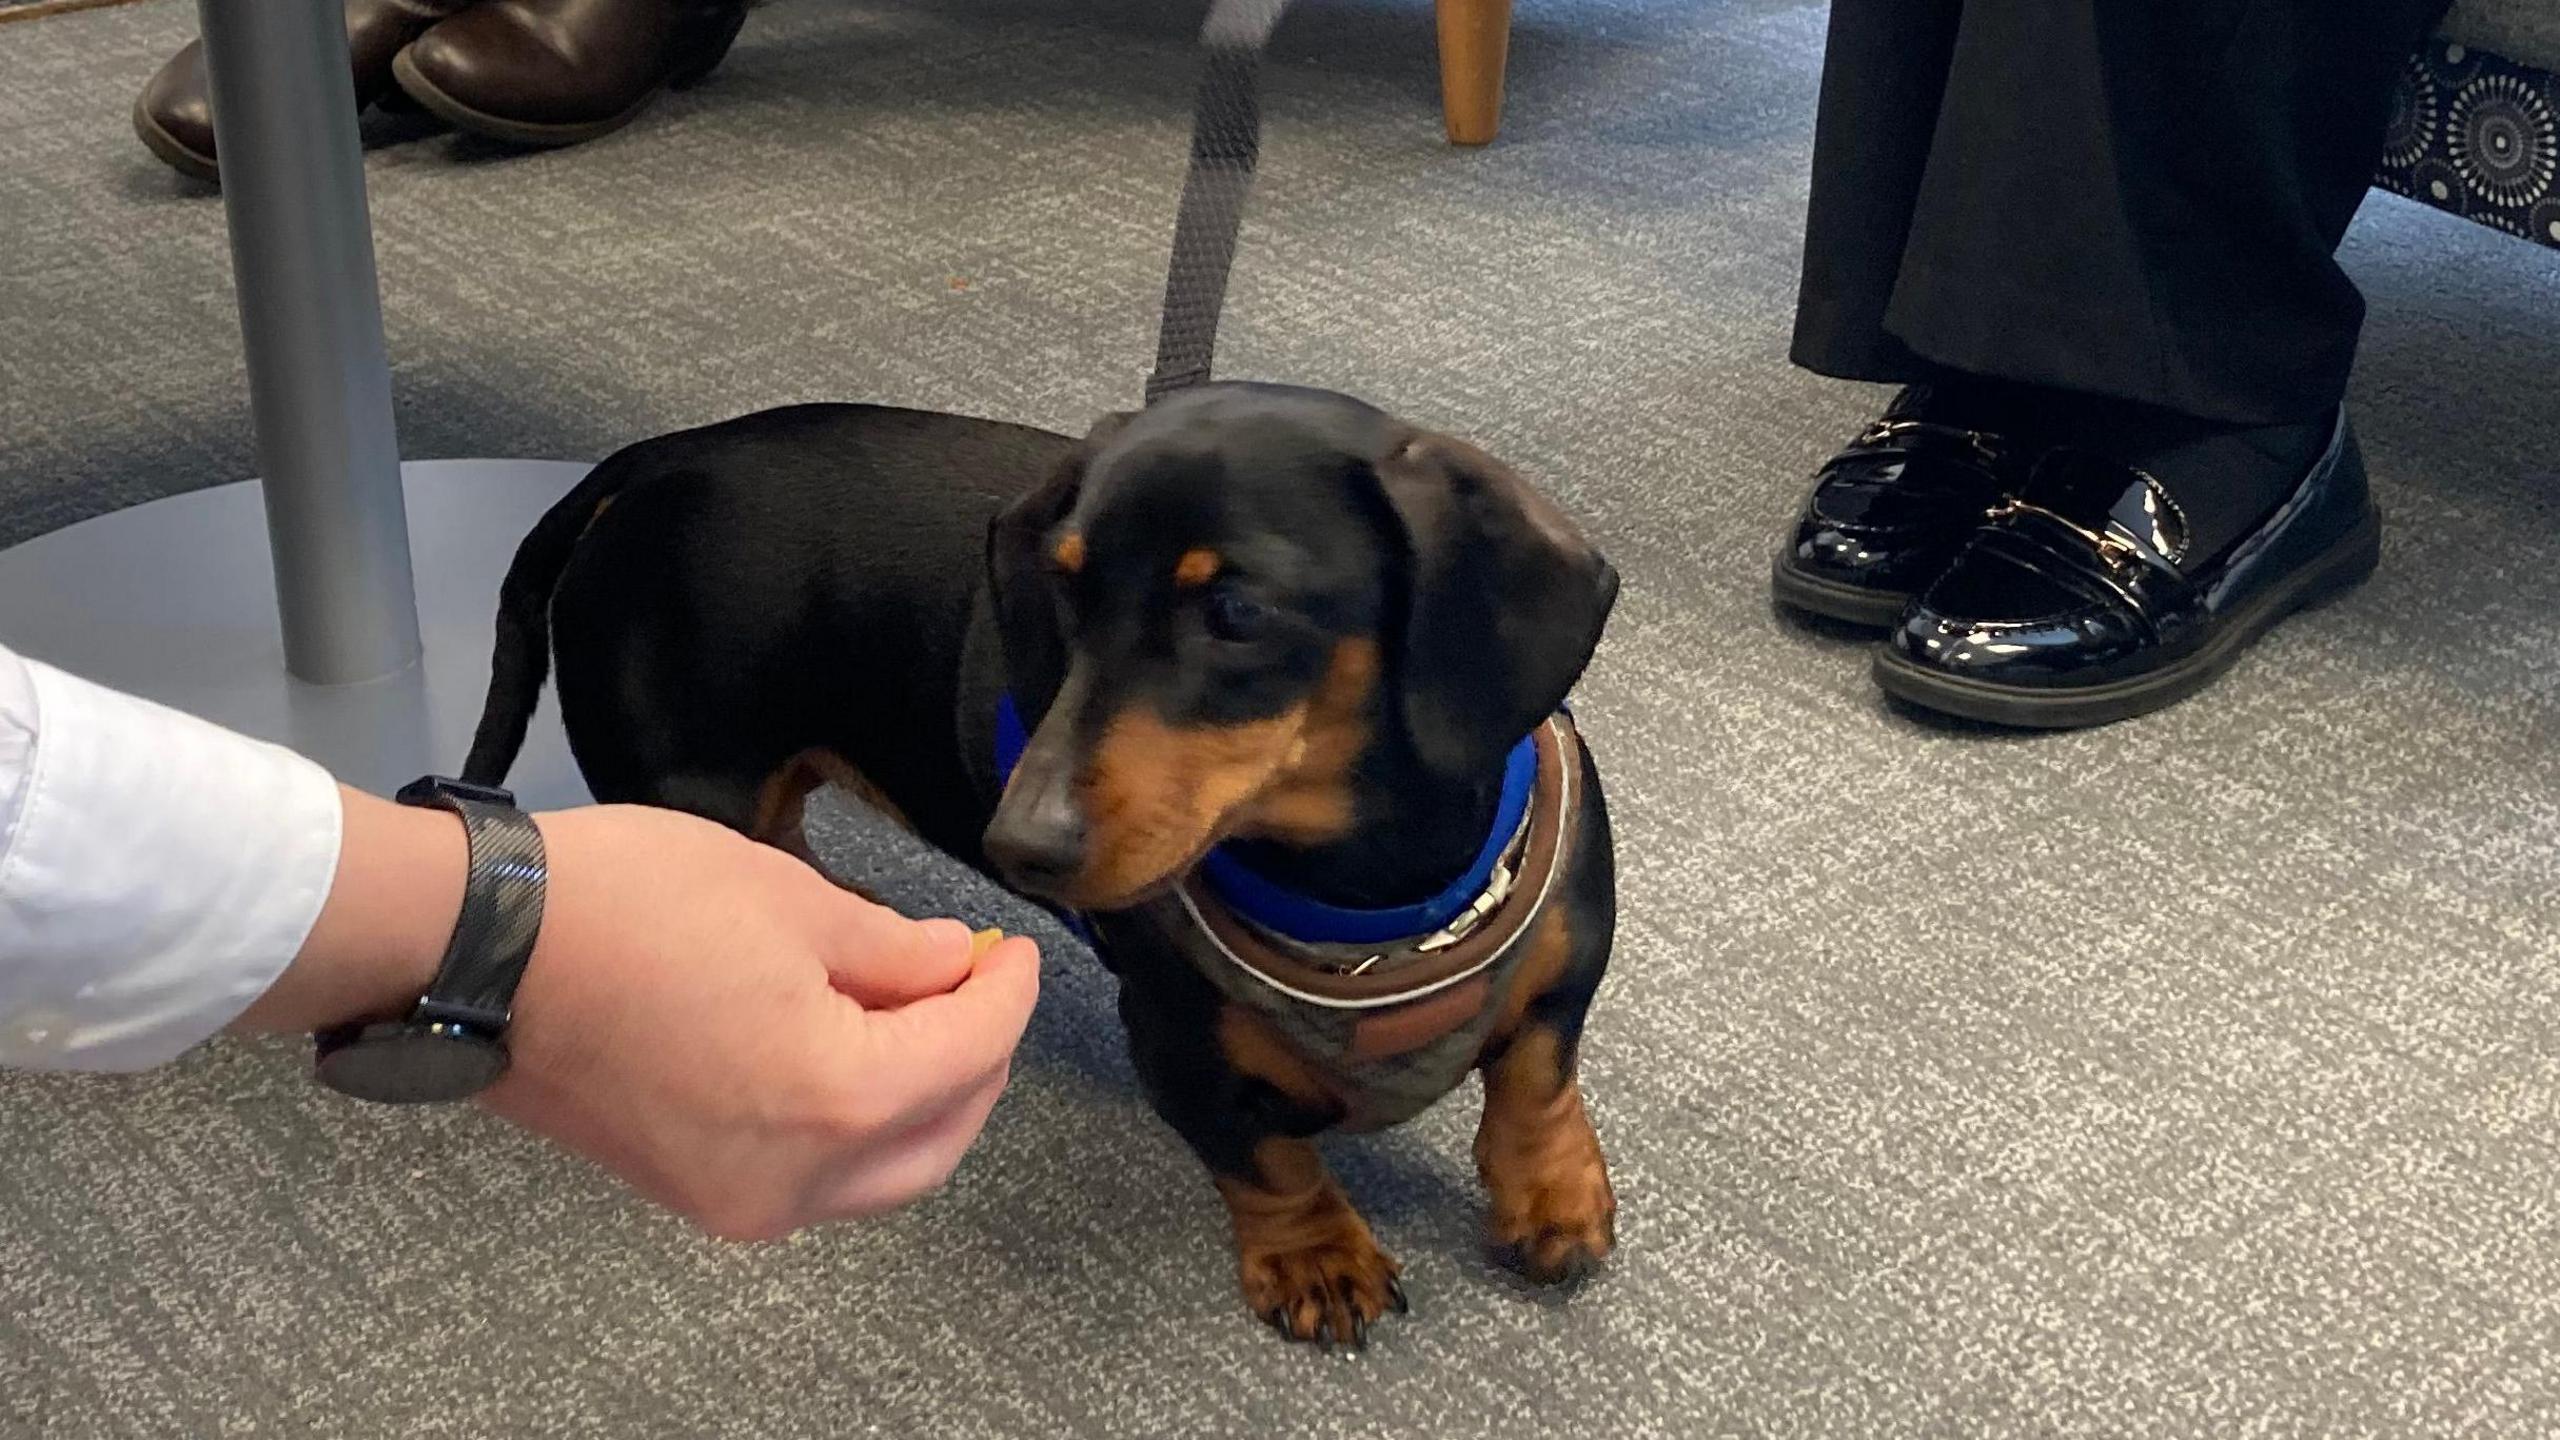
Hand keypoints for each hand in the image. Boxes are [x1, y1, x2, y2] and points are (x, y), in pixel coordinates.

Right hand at [241, 793, 1039, 1240]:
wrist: (475, 949)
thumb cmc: (625, 907)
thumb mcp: (789, 899)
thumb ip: (893, 951)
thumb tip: (952, 967)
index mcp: (832, 1099)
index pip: (969, 1053)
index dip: (1007, 994)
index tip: (1016, 950)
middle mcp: (792, 1178)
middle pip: (939, 1137)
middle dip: (977, 1061)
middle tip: (981, 985)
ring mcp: (735, 1199)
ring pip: (879, 1172)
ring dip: (917, 1099)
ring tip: (918, 1008)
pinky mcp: (689, 1192)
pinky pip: (811, 1176)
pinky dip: (850, 1120)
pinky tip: (847, 1045)